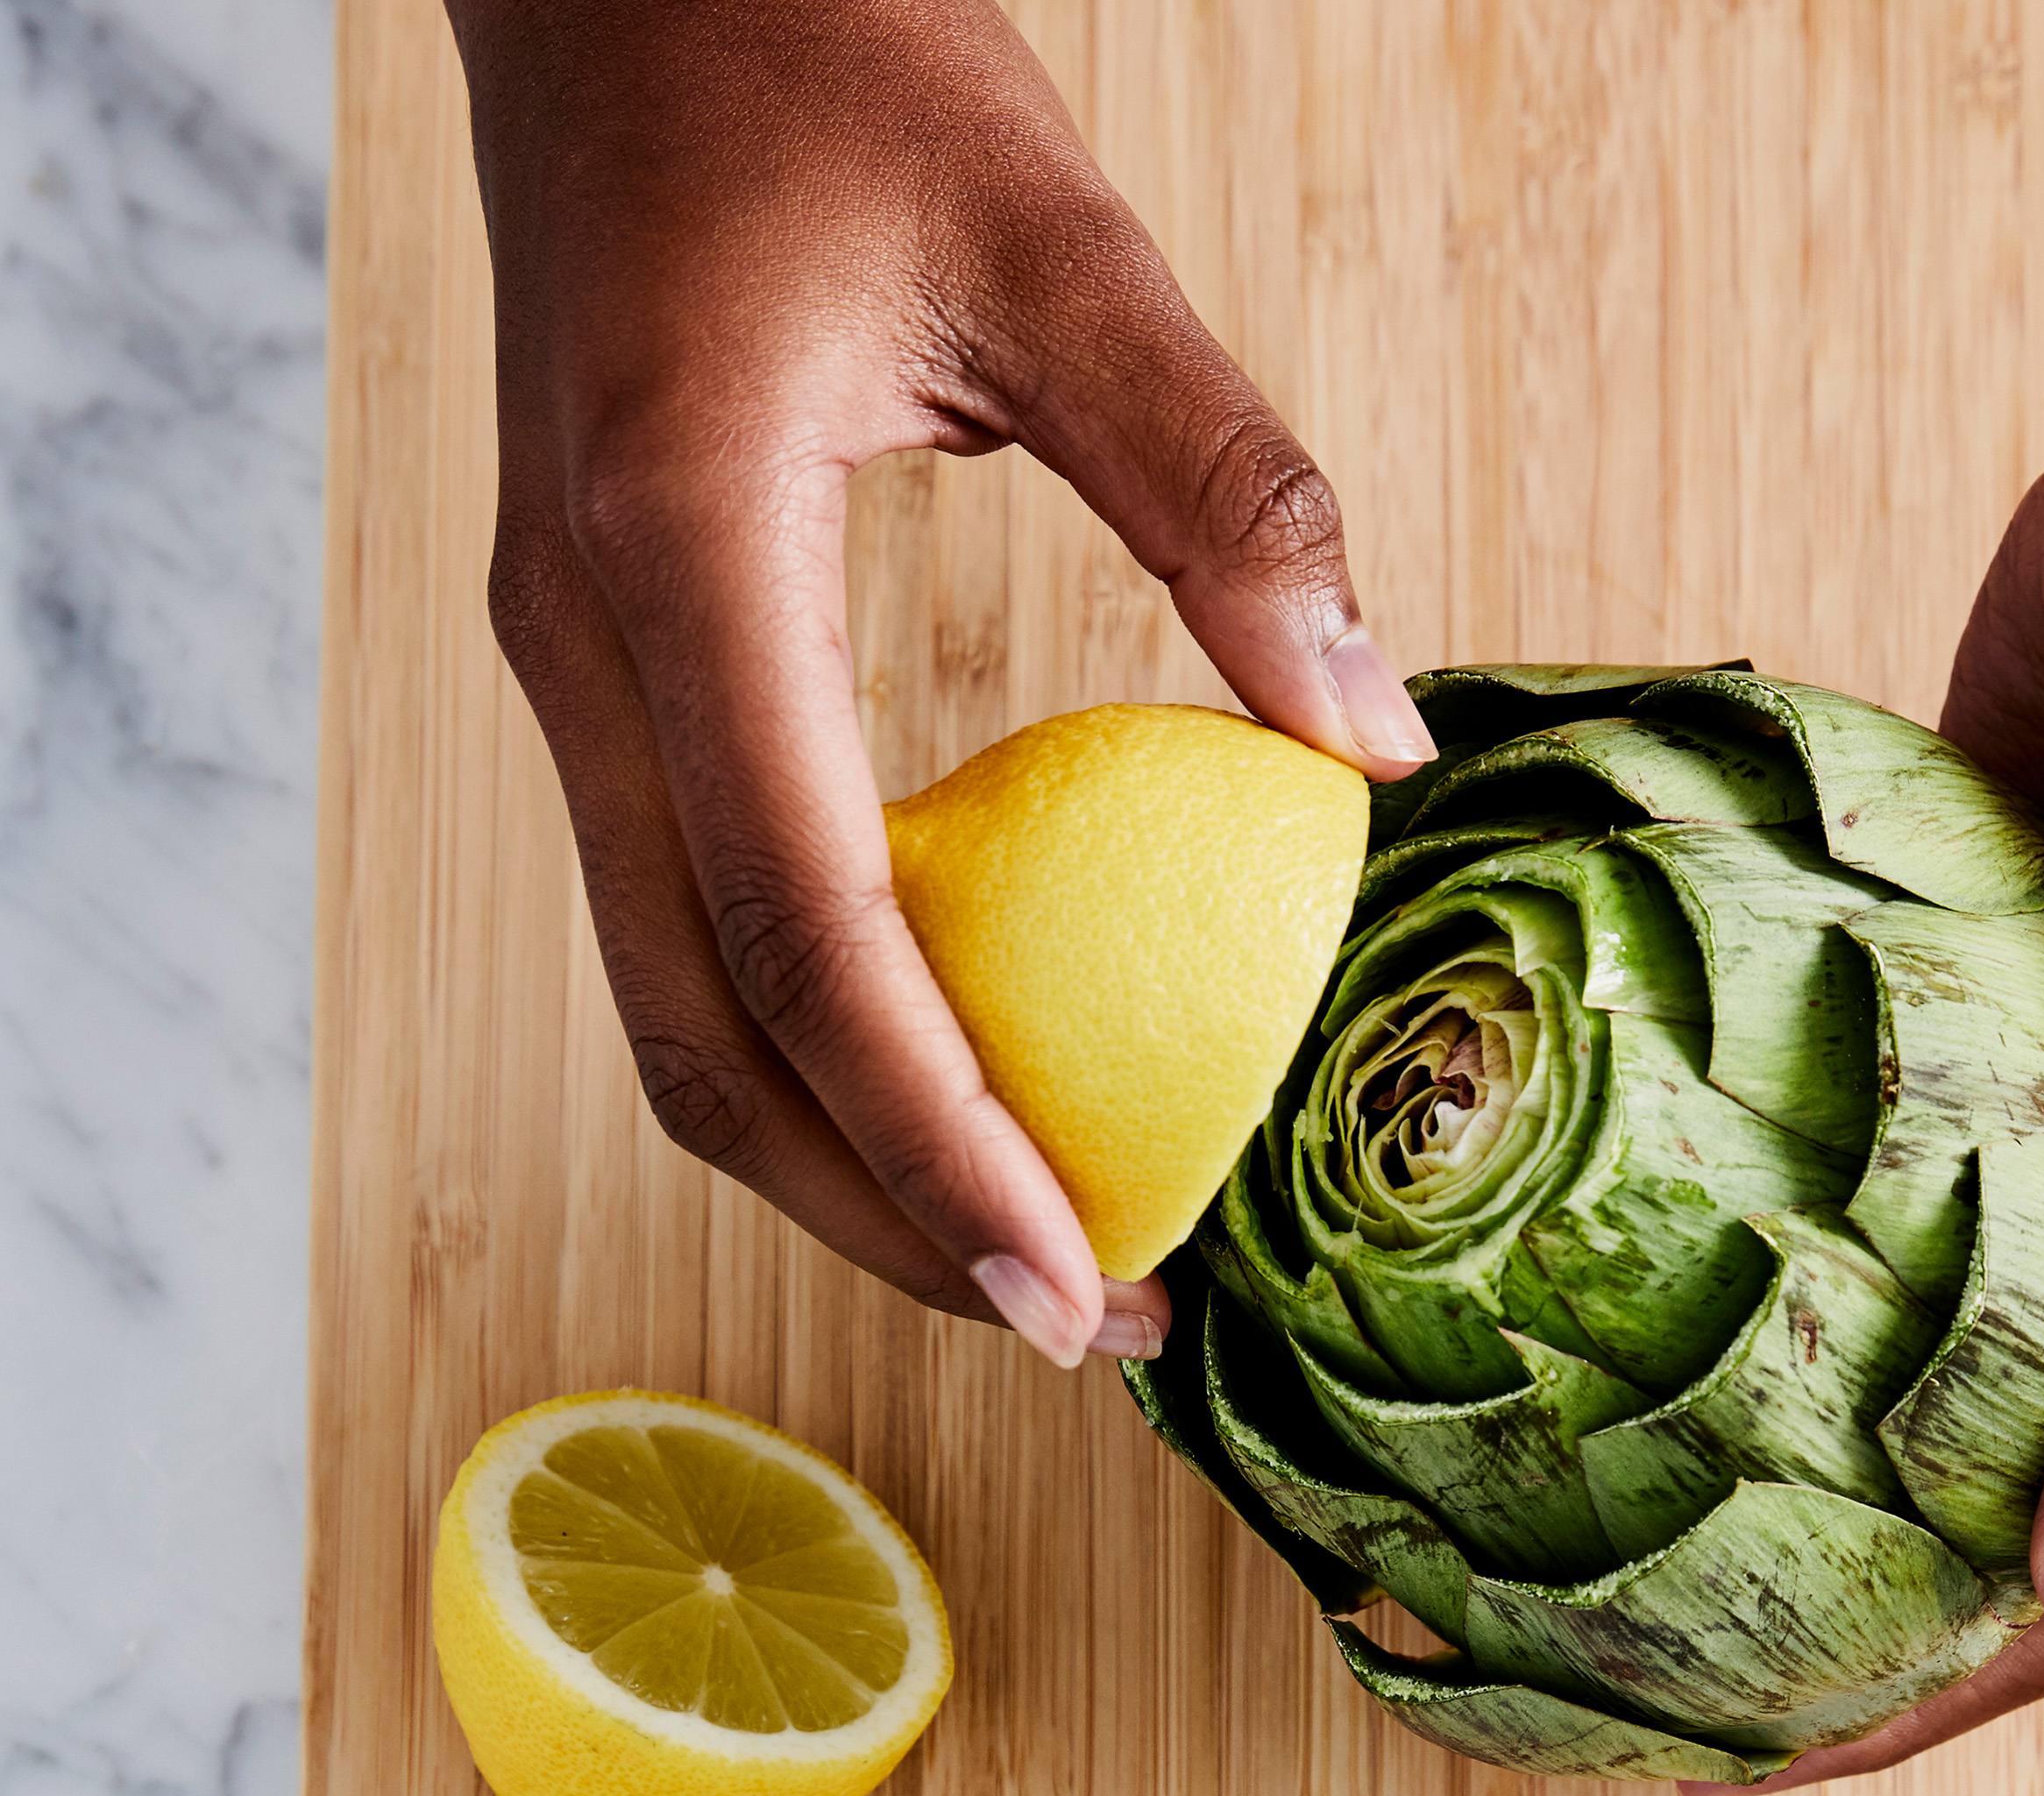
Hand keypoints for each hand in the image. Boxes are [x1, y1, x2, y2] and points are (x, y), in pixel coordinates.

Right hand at [447, 0, 1435, 1366]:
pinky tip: (959, 1059)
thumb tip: (1371, 736)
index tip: (1083, 1289)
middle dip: (885, 1214)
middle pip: (706, 1037)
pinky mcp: (609, 654)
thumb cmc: (825, 61)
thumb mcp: (1057, 249)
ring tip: (1028, 1234)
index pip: (808, 938)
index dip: (944, 1144)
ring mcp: (570, 662)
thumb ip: (1225, 487)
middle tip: (1085, 1319)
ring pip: (676, 999)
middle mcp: (581, 649)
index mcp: (675, 560)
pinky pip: (695, 904)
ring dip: (841, 1149)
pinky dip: (817, 1026)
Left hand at [1682, 0, 2043, 1795]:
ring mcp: (1988, 1135)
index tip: (1713, 1756)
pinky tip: (1561, 1259)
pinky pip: (1777, 1159)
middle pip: (1919, 1479)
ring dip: (1704, 1414)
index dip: (1902, 1696)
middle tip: (1562, 1635)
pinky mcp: (1899, 1021)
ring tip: (1525, 1476)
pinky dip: (1687, 1222)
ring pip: (1833, 1330)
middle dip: (1761, 1583)